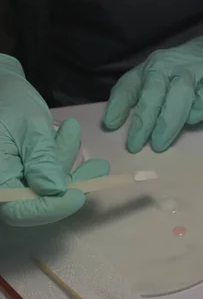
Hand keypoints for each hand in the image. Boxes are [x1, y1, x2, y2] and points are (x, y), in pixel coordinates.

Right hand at [0, 54, 109, 225]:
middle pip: (37, 203)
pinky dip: (64, 159)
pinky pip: (50, 175)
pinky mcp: (28, 173)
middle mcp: (4, 184)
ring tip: (73, 131)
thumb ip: (42, 160)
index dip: (50, 208)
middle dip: (71, 186)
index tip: (78, 195)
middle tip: (97, 169)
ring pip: (48, 188)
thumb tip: (55, 191)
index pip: (18, 209)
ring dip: (70, 166)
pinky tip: (71, 133)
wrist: (4, 88)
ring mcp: (16, 179)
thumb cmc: (12, 102)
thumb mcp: (31, 127)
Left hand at [103, 36, 202, 152]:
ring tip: (188, 121)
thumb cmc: (168, 74)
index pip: (150, 93)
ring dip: (197, 114)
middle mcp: (187, 66)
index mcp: (161, 66)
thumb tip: (110, 123)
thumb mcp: (140, 79)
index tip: (135, 145)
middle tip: (158, 146)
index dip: (142, 121)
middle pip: (179, 95)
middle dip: (166, 124)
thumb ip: (123, 99)